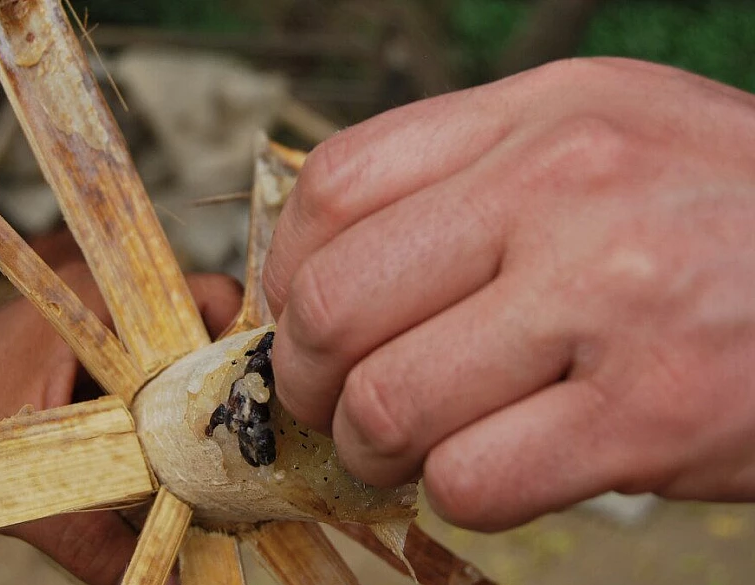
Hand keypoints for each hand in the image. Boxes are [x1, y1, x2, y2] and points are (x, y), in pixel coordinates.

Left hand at [0, 230, 241, 584]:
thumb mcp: (35, 495)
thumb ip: (106, 543)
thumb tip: (173, 582)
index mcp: (93, 305)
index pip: (207, 298)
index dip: (243, 346)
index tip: (255, 402)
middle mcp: (97, 296)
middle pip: (199, 325)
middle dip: (221, 378)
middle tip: (238, 435)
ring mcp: (89, 315)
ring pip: (173, 348)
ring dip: (192, 391)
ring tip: (207, 444)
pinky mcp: (79, 342)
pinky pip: (143, 362)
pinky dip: (159, 399)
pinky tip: (165, 444)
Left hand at [262, 57, 754, 530]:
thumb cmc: (723, 209)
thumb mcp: (600, 134)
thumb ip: (463, 178)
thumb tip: (324, 267)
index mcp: (540, 116)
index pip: (334, 189)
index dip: (289, 273)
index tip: (305, 319)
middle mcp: (565, 191)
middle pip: (336, 305)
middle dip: (308, 379)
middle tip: (336, 401)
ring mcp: (609, 301)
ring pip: (388, 405)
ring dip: (374, 446)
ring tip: (407, 443)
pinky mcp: (652, 415)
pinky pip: (473, 481)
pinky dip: (458, 492)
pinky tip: (494, 467)